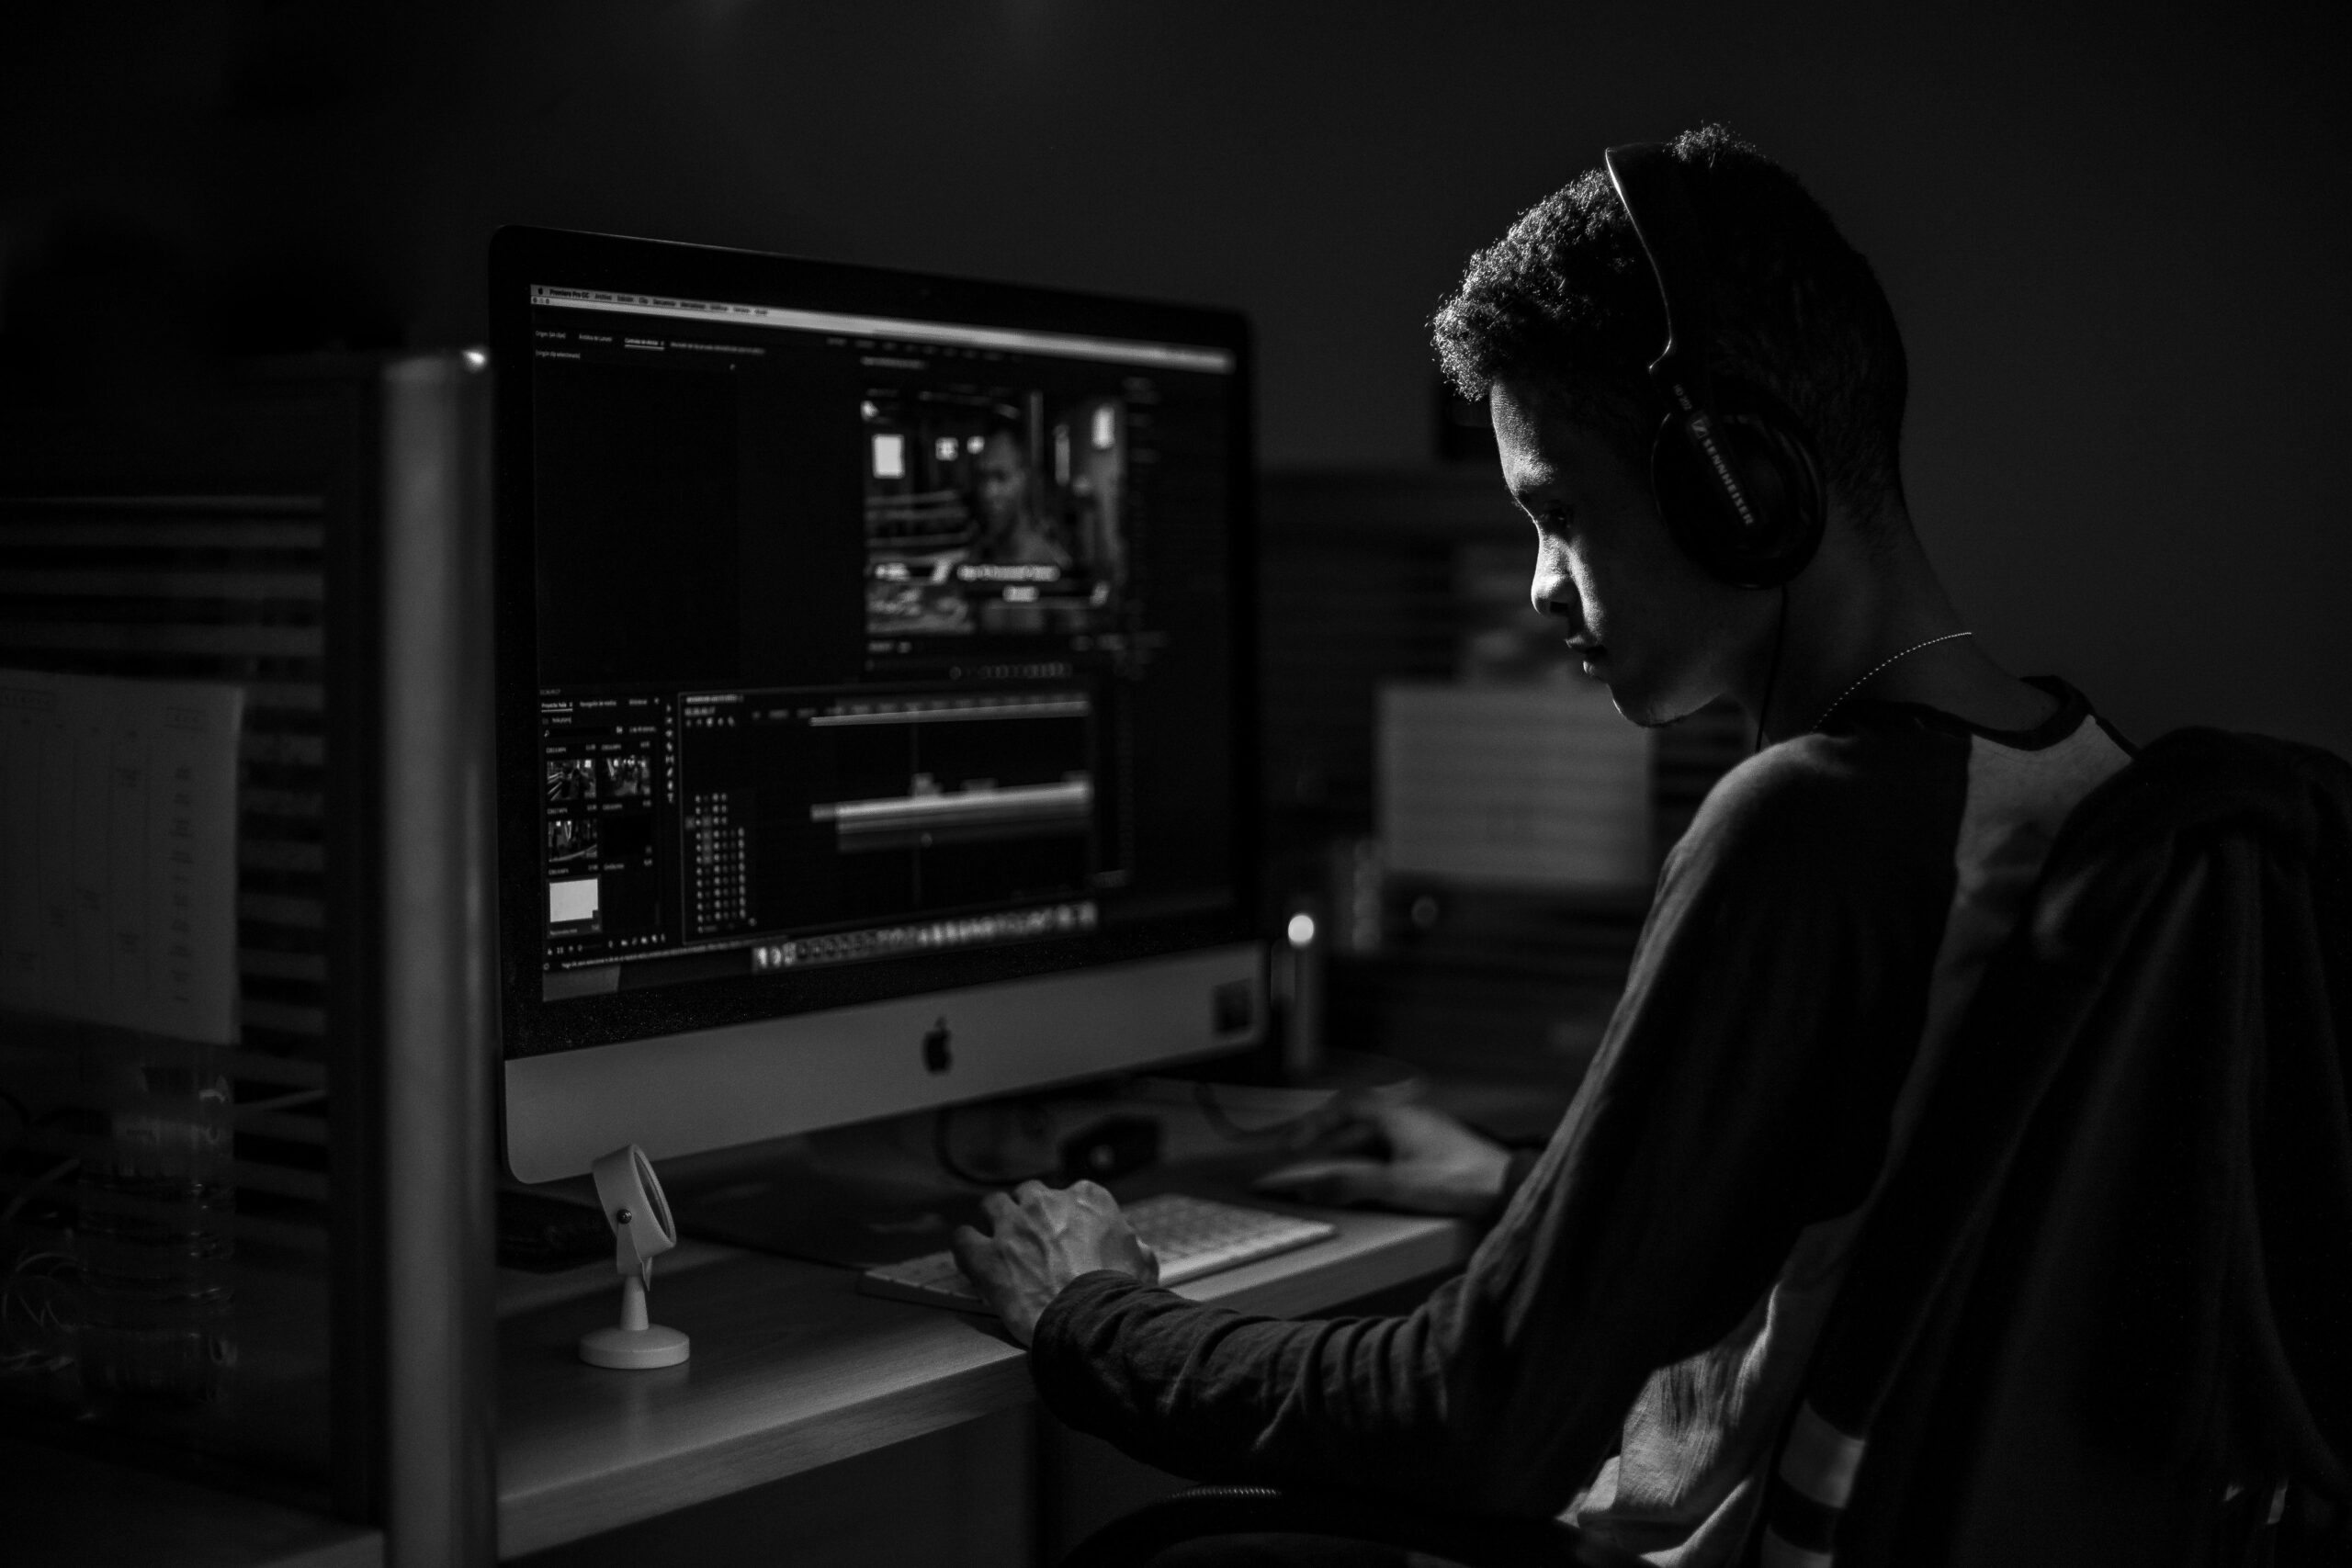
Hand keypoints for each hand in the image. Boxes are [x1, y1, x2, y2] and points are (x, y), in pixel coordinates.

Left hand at [950, 1179, 1159, 1345]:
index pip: (1074, 1193)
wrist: (1091, 1320)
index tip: (1068, 1230)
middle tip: (1031, 1236)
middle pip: (1029, 1193)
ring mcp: (1012, 1226)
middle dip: (1029, 1211)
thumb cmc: (1119, 1294)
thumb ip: (1134, 1245)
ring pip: (992, 1205)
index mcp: (1088, 1200)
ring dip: (994, 1220)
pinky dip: (965, 1245)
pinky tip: (968, 1253)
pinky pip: (963, 1238)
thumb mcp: (1144, 1263)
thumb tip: (1134, 1246)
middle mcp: (1047, 1204)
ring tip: (996, 1239)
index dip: (1069, 1214)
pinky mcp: (986, 1255)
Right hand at [1253, 1101, 1510, 1216]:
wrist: (1509, 1188)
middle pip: (1356, 1125)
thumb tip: (1309, 1187)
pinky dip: (1370, 1167)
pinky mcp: (1435, 1154)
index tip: (1294, 1144)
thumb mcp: (1399, 1185)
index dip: (1314, 1124)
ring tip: (1328, 1180)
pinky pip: (1391, 1153)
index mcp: (1398, 1116)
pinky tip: (1366, 1187)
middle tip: (1302, 1164)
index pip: (1345, 1107)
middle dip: (1326, 1144)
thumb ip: (1352, 1184)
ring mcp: (1424, 1135)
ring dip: (1348, 1157)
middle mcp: (1410, 1120)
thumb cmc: (1462, 1180)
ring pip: (1374, 1141)